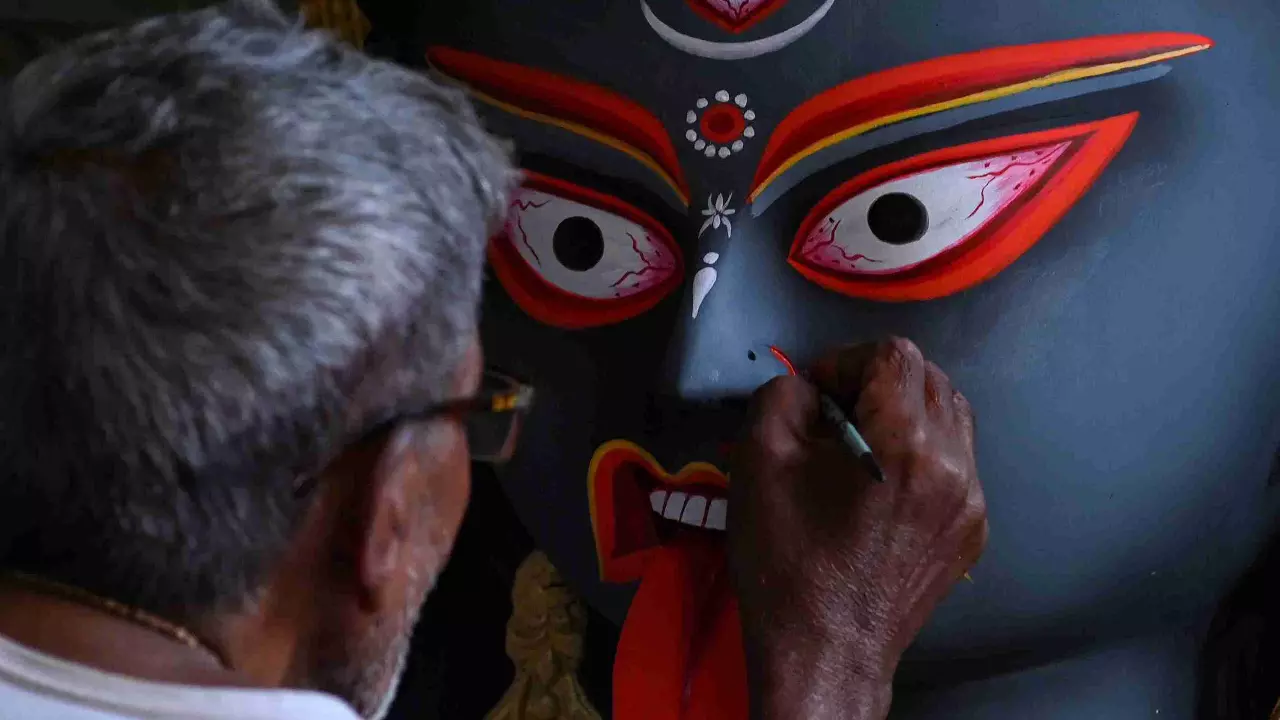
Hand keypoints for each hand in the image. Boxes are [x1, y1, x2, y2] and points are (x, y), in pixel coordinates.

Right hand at [729, 338, 987, 719]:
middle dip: (878, 381)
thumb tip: (813, 390)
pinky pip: (956, 463)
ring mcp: (971, 502)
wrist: (824, 655)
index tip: (815, 395)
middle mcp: (955, 465)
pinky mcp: (971, 532)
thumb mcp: (758, 461)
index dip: (846, 360)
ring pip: (951, 417)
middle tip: (833, 416)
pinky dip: (921, 453)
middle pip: (929, 378)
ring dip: (905, 412)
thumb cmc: (786, 563)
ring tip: (859, 447)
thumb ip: (783, 396)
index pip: (894, 355)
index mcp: (906, 443)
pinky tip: (879, 488)